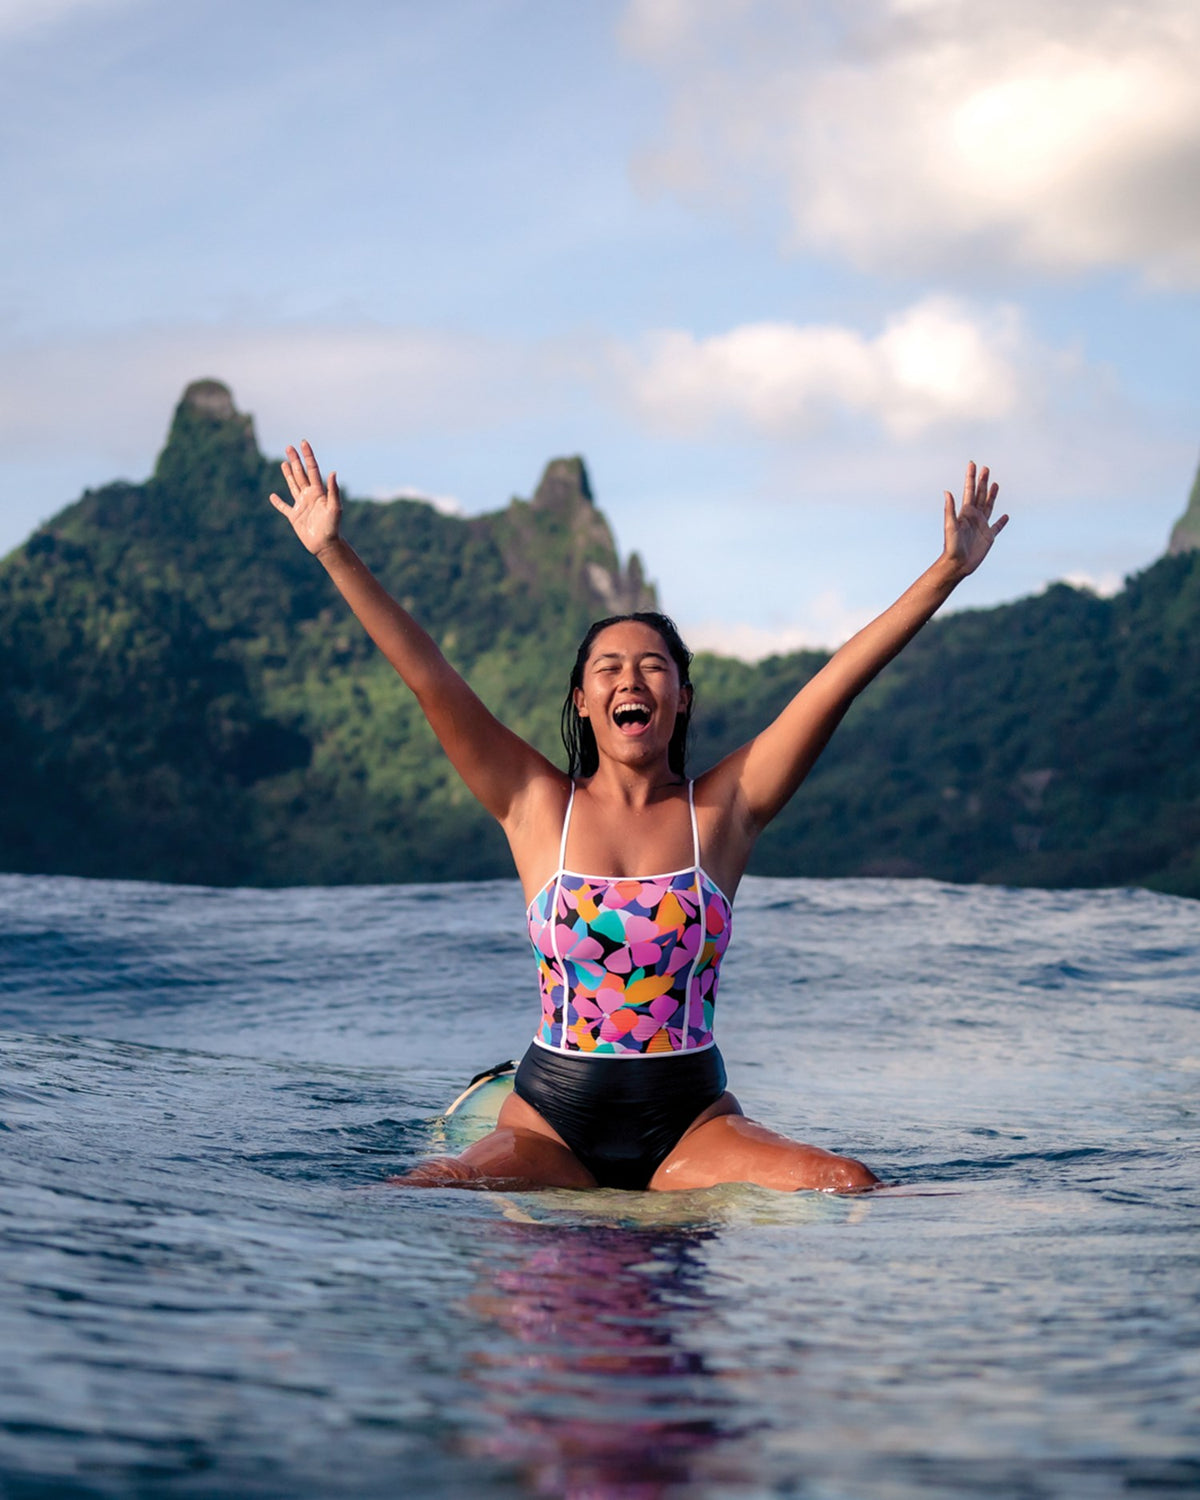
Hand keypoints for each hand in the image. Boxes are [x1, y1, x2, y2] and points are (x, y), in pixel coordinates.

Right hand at [269, 441, 341, 555]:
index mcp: (318, 492)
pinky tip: (272, 496)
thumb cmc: (333, 527)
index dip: (308, 456)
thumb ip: (333, 491)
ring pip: (293, 486)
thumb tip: (333, 472)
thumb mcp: (335, 508)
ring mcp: (301, 506)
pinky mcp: (294, 517)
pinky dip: (277, 502)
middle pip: (301, 474)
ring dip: (288, 474)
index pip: (312, 469)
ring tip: (284, 463)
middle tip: (289, 447)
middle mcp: (309, 496)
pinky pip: (284, 508)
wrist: (326, 545)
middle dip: (295, 460)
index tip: (303, 443)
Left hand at [943, 462, 1007, 578]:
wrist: (957, 564)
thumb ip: (950, 509)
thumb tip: (947, 491)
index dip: (971, 477)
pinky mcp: (988, 537)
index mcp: (965, 512)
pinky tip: (1006, 516)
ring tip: (995, 484)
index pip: (969, 491)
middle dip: (983, 481)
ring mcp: (982, 526)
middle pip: (980, 495)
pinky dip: (1001, 522)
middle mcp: (974, 517)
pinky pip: (997, 527)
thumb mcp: (950, 526)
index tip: (972, 464)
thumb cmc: (951, 546)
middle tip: (986, 468)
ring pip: (989, 506)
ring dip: (992, 495)